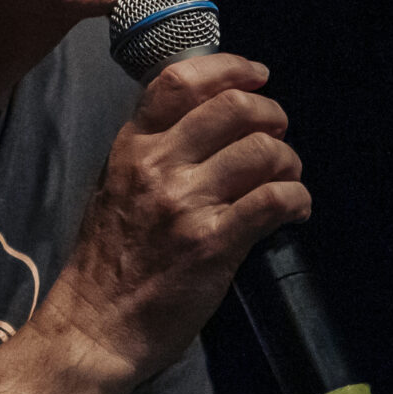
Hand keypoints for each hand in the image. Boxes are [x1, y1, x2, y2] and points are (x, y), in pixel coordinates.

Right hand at [47, 54, 308, 376]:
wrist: (96, 324)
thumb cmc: (108, 260)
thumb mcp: (115, 185)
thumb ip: (154, 149)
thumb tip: (210, 119)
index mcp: (131, 146)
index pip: (179, 80)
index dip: (229, 68)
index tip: (256, 76)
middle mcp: (157, 165)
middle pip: (233, 107)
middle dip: (272, 115)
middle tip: (277, 137)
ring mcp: (185, 202)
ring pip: (263, 151)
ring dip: (288, 163)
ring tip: (285, 180)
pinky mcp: (213, 242)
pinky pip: (275, 199)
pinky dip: (296, 200)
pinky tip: (293, 211)